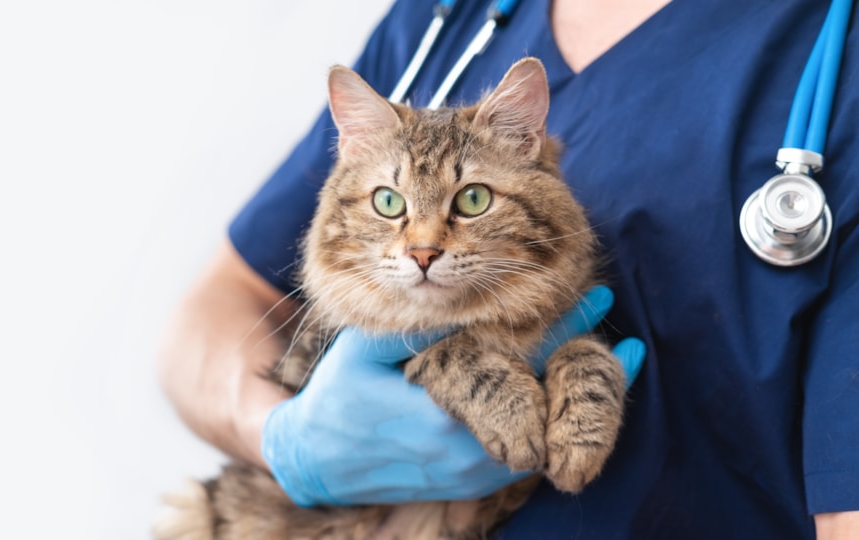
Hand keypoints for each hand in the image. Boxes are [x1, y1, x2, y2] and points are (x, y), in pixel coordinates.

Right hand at [260, 286, 644, 506]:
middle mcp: (462, 453)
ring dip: (570, 408)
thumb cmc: (335, 398)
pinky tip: (564, 408)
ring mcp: (468, 476)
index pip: (517, 368)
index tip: (594, 298)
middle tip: (628, 347)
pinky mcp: (467, 487)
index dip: (559, 330)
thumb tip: (455, 293)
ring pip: (541, 443)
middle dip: (580, 374)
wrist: (315, 461)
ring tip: (610, 372)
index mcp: (440, 416)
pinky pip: (522, 462)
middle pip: (542, 410)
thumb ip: (411, 328)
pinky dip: (548, 433)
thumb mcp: (361, 351)